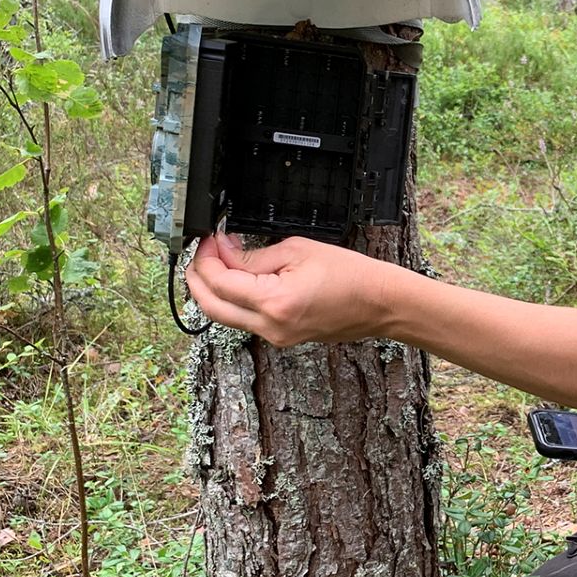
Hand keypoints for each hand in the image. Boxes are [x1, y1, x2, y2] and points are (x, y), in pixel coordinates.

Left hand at [185, 233, 397, 346]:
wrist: (380, 303)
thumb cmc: (350, 275)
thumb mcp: (298, 250)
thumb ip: (254, 256)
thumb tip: (223, 251)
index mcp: (273, 301)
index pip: (219, 282)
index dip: (206, 258)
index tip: (209, 239)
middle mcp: (269, 326)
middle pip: (211, 307)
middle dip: (196, 279)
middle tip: (199, 254)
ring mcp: (275, 336)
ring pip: (224, 316)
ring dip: (213, 290)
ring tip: (217, 263)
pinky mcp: (281, 338)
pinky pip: (245, 320)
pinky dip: (233, 300)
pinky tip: (238, 279)